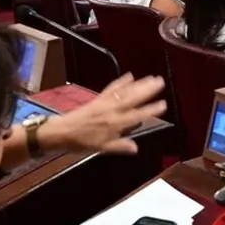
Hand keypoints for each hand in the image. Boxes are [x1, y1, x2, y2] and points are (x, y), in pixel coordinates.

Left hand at [39, 74, 165, 154]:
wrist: (61, 132)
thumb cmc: (81, 142)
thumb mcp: (101, 148)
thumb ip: (119, 146)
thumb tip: (136, 148)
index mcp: (114, 124)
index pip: (136, 116)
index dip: (151, 110)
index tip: (163, 104)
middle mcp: (111, 111)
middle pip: (132, 99)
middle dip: (147, 90)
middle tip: (160, 82)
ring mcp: (105, 103)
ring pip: (125, 92)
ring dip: (139, 84)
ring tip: (151, 77)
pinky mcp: (98, 99)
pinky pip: (111, 88)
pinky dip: (121, 82)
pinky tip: (130, 76)